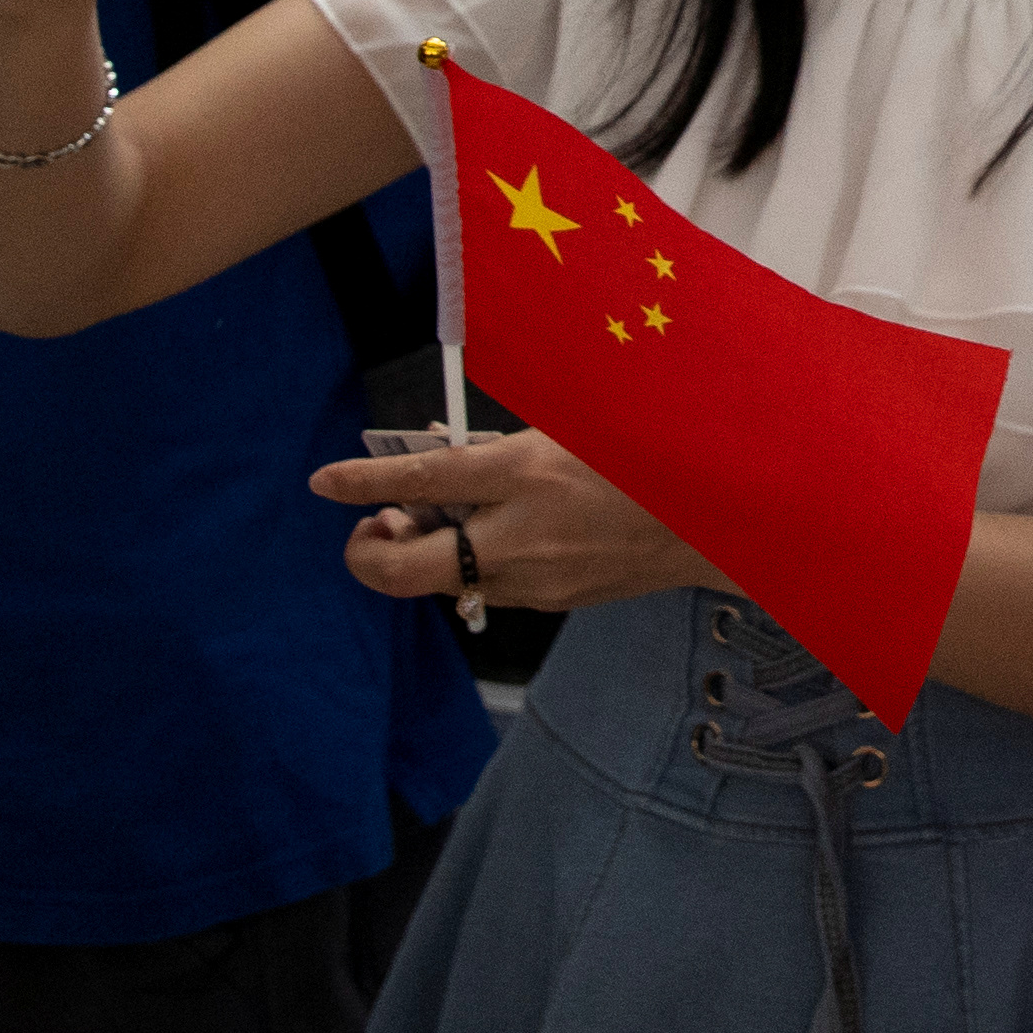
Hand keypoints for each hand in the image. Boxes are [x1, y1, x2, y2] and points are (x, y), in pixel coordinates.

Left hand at [316, 428, 716, 613]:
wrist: (709, 521)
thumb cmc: (640, 455)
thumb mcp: (567, 429)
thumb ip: (496, 446)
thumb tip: (432, 453)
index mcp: (524, 473)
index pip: (421, 480)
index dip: (361, 484)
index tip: (323, 483)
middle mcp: (518, 534)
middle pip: (403, 569)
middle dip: (368, 551)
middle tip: (374, 526)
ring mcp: (531, 579)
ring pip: (439, 583)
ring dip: (421, 554)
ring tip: (439, 520)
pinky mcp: (546, 603)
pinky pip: (483, 588)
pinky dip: (468, 563)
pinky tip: (489, 536)